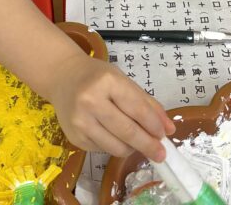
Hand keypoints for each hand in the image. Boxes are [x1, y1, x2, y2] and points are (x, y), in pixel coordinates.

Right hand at [47, 52, 174, 161]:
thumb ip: (147, 104)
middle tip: (161, 154)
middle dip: (147, 145)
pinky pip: (103, 149)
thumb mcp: (123, 81)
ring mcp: (80, 122)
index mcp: (107, 82)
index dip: (153, 125)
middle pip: (127, 131)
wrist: (62, 77)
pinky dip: (115, 146)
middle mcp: (90, 102)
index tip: (165, 136)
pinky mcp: (74, 138)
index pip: (137, 109)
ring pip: (115, 147)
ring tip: (138, 143)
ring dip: (132, 149)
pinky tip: (116, 137)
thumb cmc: (97, 76)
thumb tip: (169, 128)